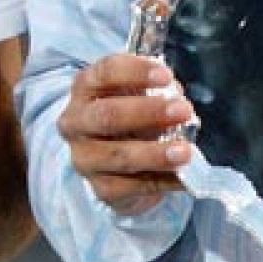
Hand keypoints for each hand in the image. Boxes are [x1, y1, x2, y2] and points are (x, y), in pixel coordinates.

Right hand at [56, 54, 192, 215]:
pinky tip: (183, 176)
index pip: (105, 72)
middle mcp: (76, 122)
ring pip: (119, 155)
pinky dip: (162, 181)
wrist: (116, 162)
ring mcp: (85, 158)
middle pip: (108, 115)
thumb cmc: (130, 116)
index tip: (166, 75)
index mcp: (85, 88)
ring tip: (185, 151)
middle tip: (183, 110)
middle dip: (148, 112)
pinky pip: (132, 187)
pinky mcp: (101, 189)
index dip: (136, 72)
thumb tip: (176, 97)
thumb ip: (156, 89)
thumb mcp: (138, 93)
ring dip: (156, 153)